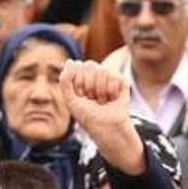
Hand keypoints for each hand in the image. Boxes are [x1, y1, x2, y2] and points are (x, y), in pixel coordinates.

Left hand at [60, 59, 144, 174]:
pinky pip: (116, 76)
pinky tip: (113, 99)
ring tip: (103, 100)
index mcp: (82, 80)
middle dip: (90, 84)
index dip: (79, 81)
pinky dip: (113, 90)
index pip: (79, 66)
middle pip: (91, 65)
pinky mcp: (122, 83)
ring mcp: (109, 79)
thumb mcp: (71, 100)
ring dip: (101, 90)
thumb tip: (70, 61)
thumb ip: (65, 80)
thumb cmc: (87, 117)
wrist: (106, 128)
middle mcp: (96, 78)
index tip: (81, 95)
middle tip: (93, 98)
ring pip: (103, 71)